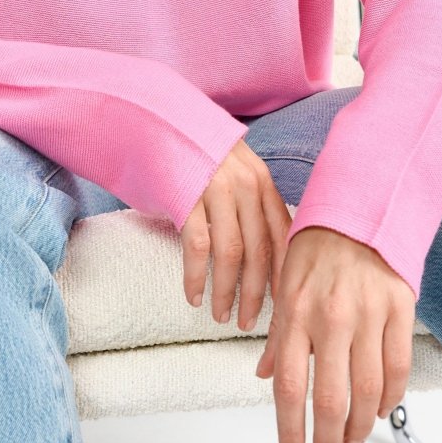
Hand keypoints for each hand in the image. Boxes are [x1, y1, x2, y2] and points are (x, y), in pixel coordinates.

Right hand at [180, 138, 292, 330]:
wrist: (158, 118)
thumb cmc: (196, 152)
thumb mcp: (233, 170)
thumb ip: (250, 203)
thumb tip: (261, 252)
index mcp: (262, 180)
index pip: (283, 236)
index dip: (283, 276)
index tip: (281, 306)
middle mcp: (245, 184)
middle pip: (259, 250)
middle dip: (256, 294)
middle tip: (250, 324)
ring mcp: (215, 188)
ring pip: (231, 253)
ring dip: (226, 291)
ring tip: (221, 315)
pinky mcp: (186, 195)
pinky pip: (197, 247)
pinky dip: (196, 277)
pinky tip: (193, 296)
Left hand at [255, 226, 415, 442]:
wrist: (361, 206)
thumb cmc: (320, 243)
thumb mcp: (286, 283)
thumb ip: (279, 335)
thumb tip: (264, 374)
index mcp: (297, 310)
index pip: (290, 387)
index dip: (291, 431)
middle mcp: (331, 316)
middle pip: (330, 400)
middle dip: (328, 439)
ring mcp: (368, 314)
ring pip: (367, 393)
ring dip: (361, 426)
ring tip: (353, 436)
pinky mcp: (399, 309)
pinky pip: (398, 369)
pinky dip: (391, 397)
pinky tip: (381, 406)